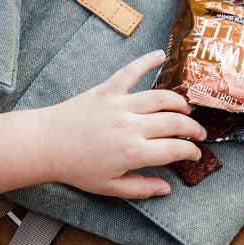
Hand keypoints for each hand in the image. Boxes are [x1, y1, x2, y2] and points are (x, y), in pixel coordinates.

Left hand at [34, 49, 205, 198]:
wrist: (45, 145)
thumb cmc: (76, 168)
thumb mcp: (109, 187)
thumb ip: (141, 188)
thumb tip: (166, 189)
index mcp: (134, 152)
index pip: (175, 150)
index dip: (191, 152)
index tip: (196, 154)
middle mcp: (131, 127)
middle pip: (174, 123)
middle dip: (193, 128)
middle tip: (198, 133)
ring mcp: (120, 105)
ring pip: (161, 98)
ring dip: (179, 102)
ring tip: (187, 108)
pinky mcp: (107, 90)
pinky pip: (131, 72)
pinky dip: (146, 61)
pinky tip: (161, 55)